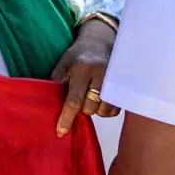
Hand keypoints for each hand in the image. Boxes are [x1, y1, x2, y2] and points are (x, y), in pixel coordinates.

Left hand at [52, 18, 118, 136]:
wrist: (100, 43)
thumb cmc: (78, 57)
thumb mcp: (63, 65)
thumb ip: (57, 84)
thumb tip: (50, 107)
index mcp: (82, 69)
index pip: (74, 100)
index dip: (66, 118)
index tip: (60, 132)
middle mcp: (101, 75)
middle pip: (90, 108)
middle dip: (82, 109)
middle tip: (79, 99)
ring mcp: (115, 81)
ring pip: (103, 111)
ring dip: (95, 110)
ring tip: (90, 99)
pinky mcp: (123, 87)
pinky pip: (114, 110)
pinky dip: (106, 110)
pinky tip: (100, 100)